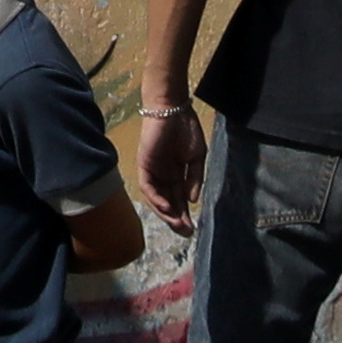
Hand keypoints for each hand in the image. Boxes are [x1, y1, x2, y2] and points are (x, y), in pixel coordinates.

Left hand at [135, 101, 204, 225]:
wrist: (173, 109)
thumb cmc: (186, 129)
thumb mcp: (197, 156)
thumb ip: (195, 178)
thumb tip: (192, 200)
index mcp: (176, 174)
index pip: (178, 199)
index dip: (184, 214)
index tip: (193, 229)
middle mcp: (162, 175)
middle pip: (168, 202)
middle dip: (176, 219)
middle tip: (186, 233)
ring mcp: (152, 171)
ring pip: (156, 198)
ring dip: (166, 213)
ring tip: (178, 225)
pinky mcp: (144, 165)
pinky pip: (148, 187)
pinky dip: (156, 198)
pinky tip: (167, 208)